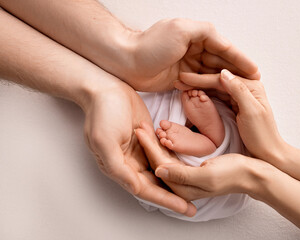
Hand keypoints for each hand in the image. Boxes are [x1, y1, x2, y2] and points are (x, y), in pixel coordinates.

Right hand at [83, 81, 195, 215]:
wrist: (107, 88)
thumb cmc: (103, 112)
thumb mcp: (104, 141)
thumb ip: (118, 168)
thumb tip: (134, 189)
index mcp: (119, 166)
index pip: (145, 189)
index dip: (165, 199)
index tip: (183, 208)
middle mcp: (130, 162)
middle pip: (155, 184)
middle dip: (173, 196)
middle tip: (192, 208)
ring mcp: (139, 150)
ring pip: (160, 171)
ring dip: (174, 182)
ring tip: (192, 192)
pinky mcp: (148, 138)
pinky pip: (162, 154)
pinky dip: (173, 163)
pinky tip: (186, 169)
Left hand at [119, 18, 259, 90]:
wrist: (127, 62)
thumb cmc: (151, 45)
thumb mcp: (181, 30)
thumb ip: (205, 32)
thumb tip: (223, 40)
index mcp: (197, 35)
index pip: (225, 48)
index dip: (241, 60)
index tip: (255, 71)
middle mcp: (195, 49)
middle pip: (221, 62)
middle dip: (237, 72)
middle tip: (254, 84)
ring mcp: (188, 65)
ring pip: (212, 74)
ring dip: (226, 82)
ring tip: (242, 92)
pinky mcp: (181, 79)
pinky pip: (200, 84)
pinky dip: (210, 89)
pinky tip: (222, 95)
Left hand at [135, 120, 264, 200]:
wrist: (250, 174)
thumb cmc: (231, 174)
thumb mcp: (207, 175)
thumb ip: (182, 175)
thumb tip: (158, 171)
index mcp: (182, 189)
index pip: (159, 165)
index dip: (149, 147)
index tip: (140, 130)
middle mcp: (180, 185)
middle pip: (159, 161)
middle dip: (148, 143)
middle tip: (139, 126)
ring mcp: (184, 177)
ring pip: (164, 157)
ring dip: (155, 143)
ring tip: (145, 127)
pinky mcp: (189, 169)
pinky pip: (172, 156)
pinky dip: (165, 144)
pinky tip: (160, 135)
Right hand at [173, 69, 285, 163]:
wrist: (268, 153)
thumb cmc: (262, 135)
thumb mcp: (251, 111)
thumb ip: (238, 90)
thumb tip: (223, 72)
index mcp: (252, 86)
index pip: (221, 79)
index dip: (201, 78)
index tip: (183, 77)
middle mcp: (246, 88)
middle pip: (217, 81)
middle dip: (197, 81)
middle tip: (179, 80)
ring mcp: (240, 97)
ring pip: (215, 88)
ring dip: (199, 87)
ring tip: (182, 86)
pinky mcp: (235, 106)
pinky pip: (217, 97)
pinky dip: (204, 96)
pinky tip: (194, 95)